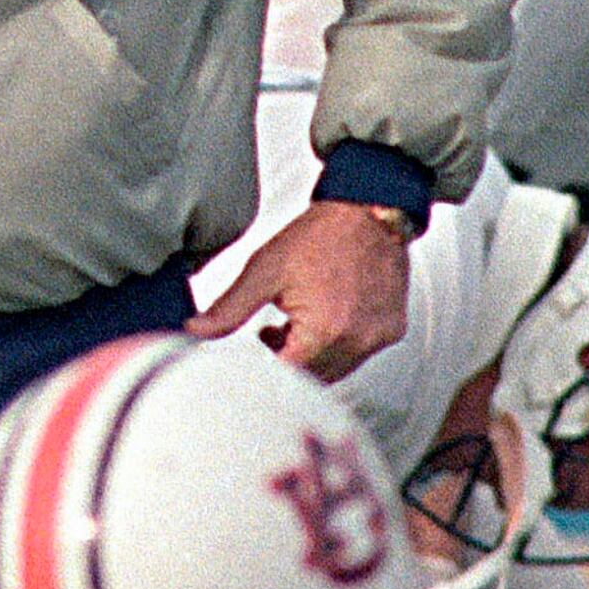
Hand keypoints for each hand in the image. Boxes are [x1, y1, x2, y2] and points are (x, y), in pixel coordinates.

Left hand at [189, 199, 411, 379]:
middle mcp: (358, 341)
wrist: (370, 208)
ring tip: (300, 320)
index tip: (259, 345)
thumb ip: (229, 308)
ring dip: (315, 355)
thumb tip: (196, 329)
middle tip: (275, 329)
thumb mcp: (265, 270)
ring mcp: (379, 338)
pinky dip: (341, 343)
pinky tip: (329, 314)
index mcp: (325, 332)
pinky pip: (360, 353)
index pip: (288, 377)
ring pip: (338, 370)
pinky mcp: (393, 330)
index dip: (267, 365)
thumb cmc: (322, 235)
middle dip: (290, 360)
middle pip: (314, 379)